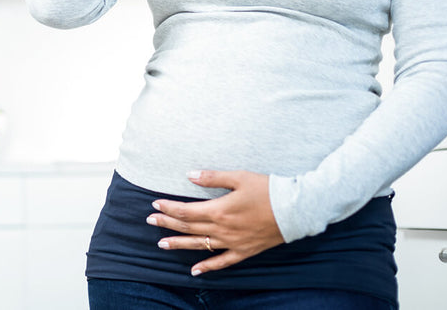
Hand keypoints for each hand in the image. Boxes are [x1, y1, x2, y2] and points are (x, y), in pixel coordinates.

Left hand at [146, 170, 285, 275]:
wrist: (297, 209)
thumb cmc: (268, 190)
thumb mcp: (239, 177)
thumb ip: (212, 177)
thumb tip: (189, 175)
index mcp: (219, 210)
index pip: (186, 211)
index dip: (168, 208)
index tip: (155, 205)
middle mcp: (222, 229)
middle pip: (188, 228)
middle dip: (167, 224)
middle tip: (150, 221)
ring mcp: (232, 242)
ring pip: (199, 245)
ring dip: (179, 244)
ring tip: (161, 244)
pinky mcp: (244, 251)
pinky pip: (222, 262)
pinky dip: (208, 267)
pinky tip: (195, 271)